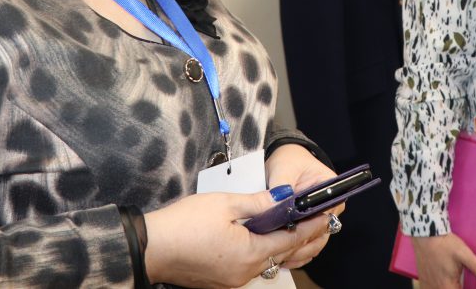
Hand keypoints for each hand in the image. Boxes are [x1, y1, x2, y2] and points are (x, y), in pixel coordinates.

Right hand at [144, 187, 334, 287]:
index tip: (326, 214)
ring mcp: (231, 279)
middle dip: (299, 234)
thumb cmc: (183, 224)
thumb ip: (259, 202)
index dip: (310, 226)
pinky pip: (249, 264)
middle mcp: (244, 272)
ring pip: (265, 260)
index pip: (291, 241)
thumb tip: (285, 197)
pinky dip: (261, 249)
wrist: (150, 247)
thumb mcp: (226, 203)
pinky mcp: (220, 279)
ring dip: (279, 242)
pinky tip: (261, 234)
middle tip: (314, 216)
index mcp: (249, 254)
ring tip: (291, 221)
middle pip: (281, 253)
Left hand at [265, 143, 343, 268]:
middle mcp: (331, 206)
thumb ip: (281, 188)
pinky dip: (295, 252)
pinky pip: (306, 244)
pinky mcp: (310, 225)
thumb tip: (277, 205)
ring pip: (314, 243)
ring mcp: (321, 217)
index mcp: (331, 189)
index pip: (324, 215)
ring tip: (279, 259)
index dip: (307, 229)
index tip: (290, 237)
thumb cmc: (288, 160)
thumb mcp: (284, 169)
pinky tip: (281, 259)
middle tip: (281, 254)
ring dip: (298, 252)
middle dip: (301, 245)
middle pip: (321, 233)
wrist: (284, 160)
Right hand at [413, 233, 475, 288]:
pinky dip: (437, 287)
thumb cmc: (444, 243)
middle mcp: (436, 288)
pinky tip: (441, 282)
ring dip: (447, 287)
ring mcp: (428, 285)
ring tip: (453, 282)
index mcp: (448, 286)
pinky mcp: (423, 280)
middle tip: (460, 281)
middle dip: (457, 287)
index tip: (467, 285)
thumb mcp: (463, 253)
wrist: (425, 233)